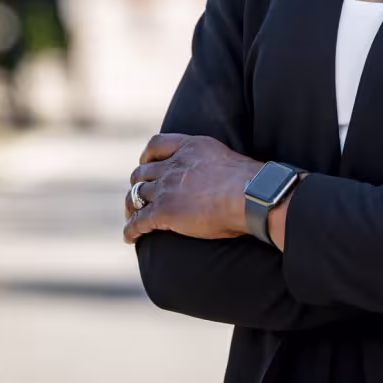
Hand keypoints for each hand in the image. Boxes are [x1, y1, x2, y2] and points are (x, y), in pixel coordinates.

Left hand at [122, 132, 259, 243]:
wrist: (251, 195)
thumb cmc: (250, 183)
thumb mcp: (226, 160)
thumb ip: (211, 165)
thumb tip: (217, 180)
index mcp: (191, 147)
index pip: (157, 144)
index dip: (147, 156)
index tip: (146, 164)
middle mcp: (174, 165)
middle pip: (141, 173)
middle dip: (138, 184)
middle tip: (141, 197)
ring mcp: (166, 188)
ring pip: (136, 196)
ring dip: (131, 207)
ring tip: (132, 217)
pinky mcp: (163, 211)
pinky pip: (138, 221)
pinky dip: (131, 230)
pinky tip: (130, 238)